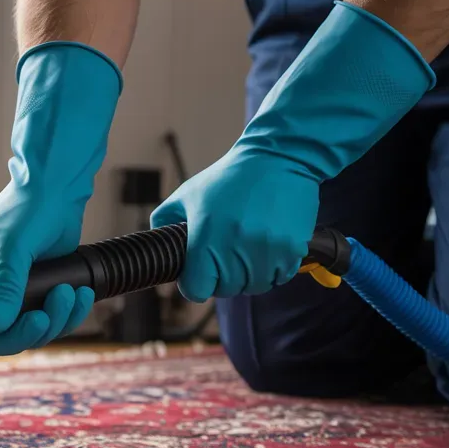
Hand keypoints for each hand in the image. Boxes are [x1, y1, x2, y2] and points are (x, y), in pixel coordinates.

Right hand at [0, 185, 95, 365]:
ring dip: (54, 319)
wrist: (57, 188)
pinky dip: (68, 312)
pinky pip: (49, 317)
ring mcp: (10, 291)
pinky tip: (81, 295)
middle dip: (25, 331)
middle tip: (46, 316)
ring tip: (71, 293)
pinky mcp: (36, 290)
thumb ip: (6, 287)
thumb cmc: (28, 208)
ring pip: (27, 329)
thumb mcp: (14, 247)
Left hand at [151, 150, 319, 302]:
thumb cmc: (229, 178)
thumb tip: (157, 244)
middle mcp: (236, 249)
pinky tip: (266, 248)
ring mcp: (266, 252)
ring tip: (246, 251)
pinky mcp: (292, 250)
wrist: (278, 158)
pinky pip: (279, 277)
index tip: (199, 272)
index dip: (194, 283)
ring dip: (248, 275)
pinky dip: (272, 269)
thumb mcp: (187, 194)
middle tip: (225, 255)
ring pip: (253, 286)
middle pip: (226, 289)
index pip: (196, 290)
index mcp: (206, 238)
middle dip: (222, 278)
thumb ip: (163, 220)